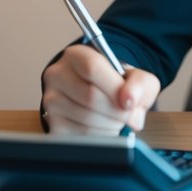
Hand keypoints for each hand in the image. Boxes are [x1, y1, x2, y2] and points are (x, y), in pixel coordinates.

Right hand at [40, 44, 160, 133]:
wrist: (104, 99)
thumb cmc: (118, 85)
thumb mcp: (136, 77)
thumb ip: (139, 84)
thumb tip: (129, 102)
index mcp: (76, 55)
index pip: (92, 67)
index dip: (115, 87)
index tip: (130, 101)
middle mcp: (57, 75)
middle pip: (90, 96)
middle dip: (117, 110)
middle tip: (128, 113)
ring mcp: (51, 101)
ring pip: (86, 118)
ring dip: (111, 124)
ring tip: (117, 118)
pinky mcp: (53, 125)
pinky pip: (81, 134)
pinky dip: (101, 135)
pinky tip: (105, 126)